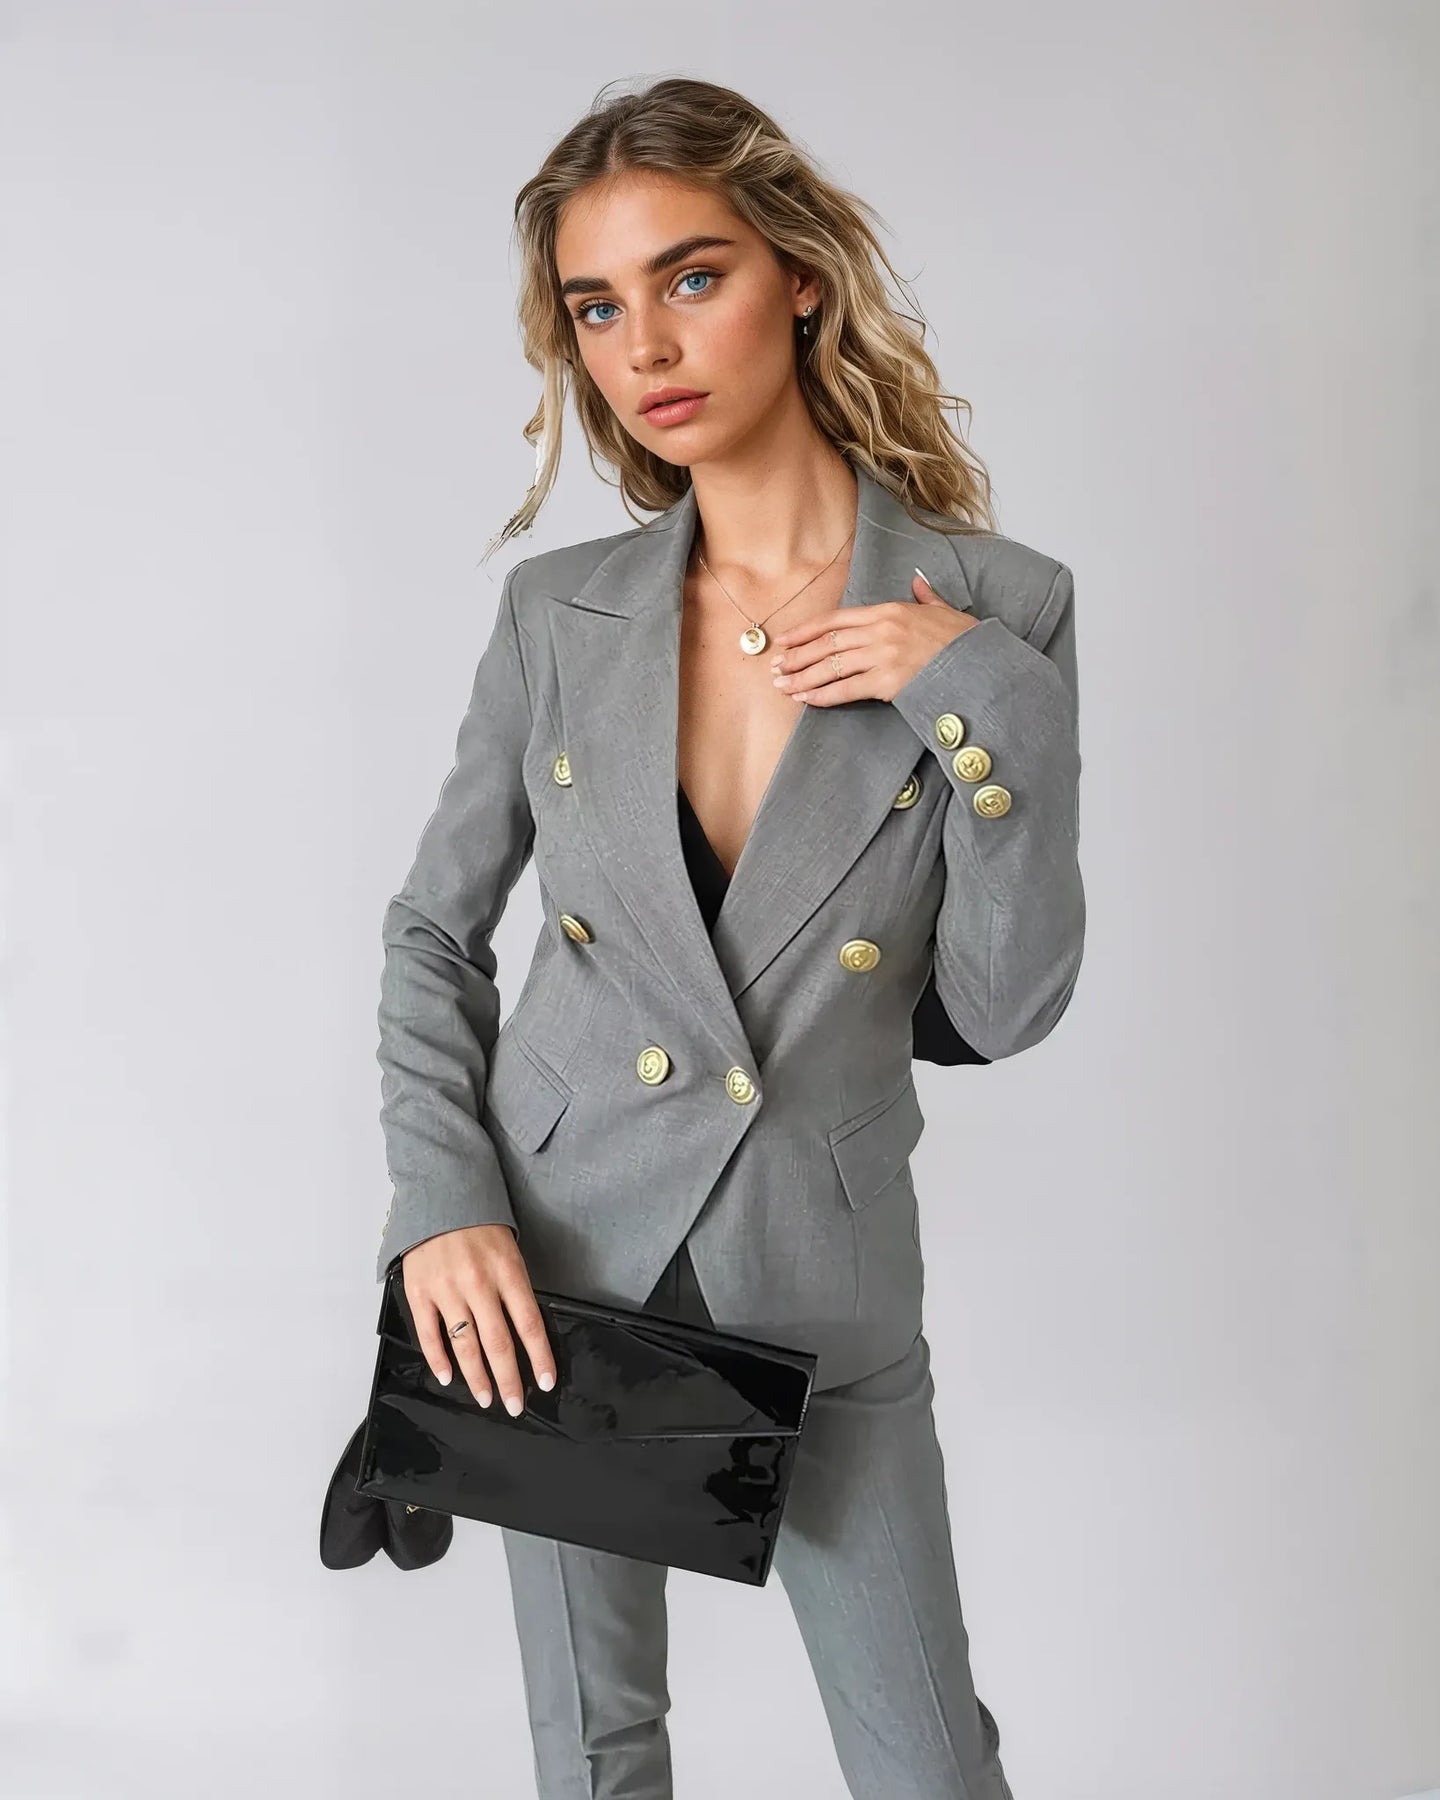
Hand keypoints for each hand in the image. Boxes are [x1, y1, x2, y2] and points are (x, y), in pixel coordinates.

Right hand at [403, 1224, 556, 1415]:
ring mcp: (447, 1290)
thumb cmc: (480, 1224)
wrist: (441, 1195)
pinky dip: (439, 1359)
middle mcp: (478, 1284)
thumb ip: (515, 1289)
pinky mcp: (420, 1292)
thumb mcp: (509, 1250)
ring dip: (477, 1377)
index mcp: (507, 1272)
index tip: (545, 1382)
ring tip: (487, 1398)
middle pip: (498, 1343)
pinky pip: (430, 1334)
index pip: (528, 1324)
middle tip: (514, 1405)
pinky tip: (448, 1377)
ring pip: (465, 1345)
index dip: (539, 1358)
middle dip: (509, 1380)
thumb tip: (524, 1332)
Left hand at [768, 569, 980, 704]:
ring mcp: (883, 656)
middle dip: (797, 656)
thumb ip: (926, 597)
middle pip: (827, 643)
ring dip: (802, 677)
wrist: (981, 663)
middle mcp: (881, 631)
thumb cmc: (963, 641)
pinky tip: (806, 699)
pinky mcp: (888, 681)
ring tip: (783, 686)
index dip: (806, 630)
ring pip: (831, 666)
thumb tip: (919, 582)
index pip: (836, 619)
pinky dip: (823, 695)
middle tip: (776, 667)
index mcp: (889, 611)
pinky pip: (846, 689)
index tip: (786, 640)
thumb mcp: (944, 611)